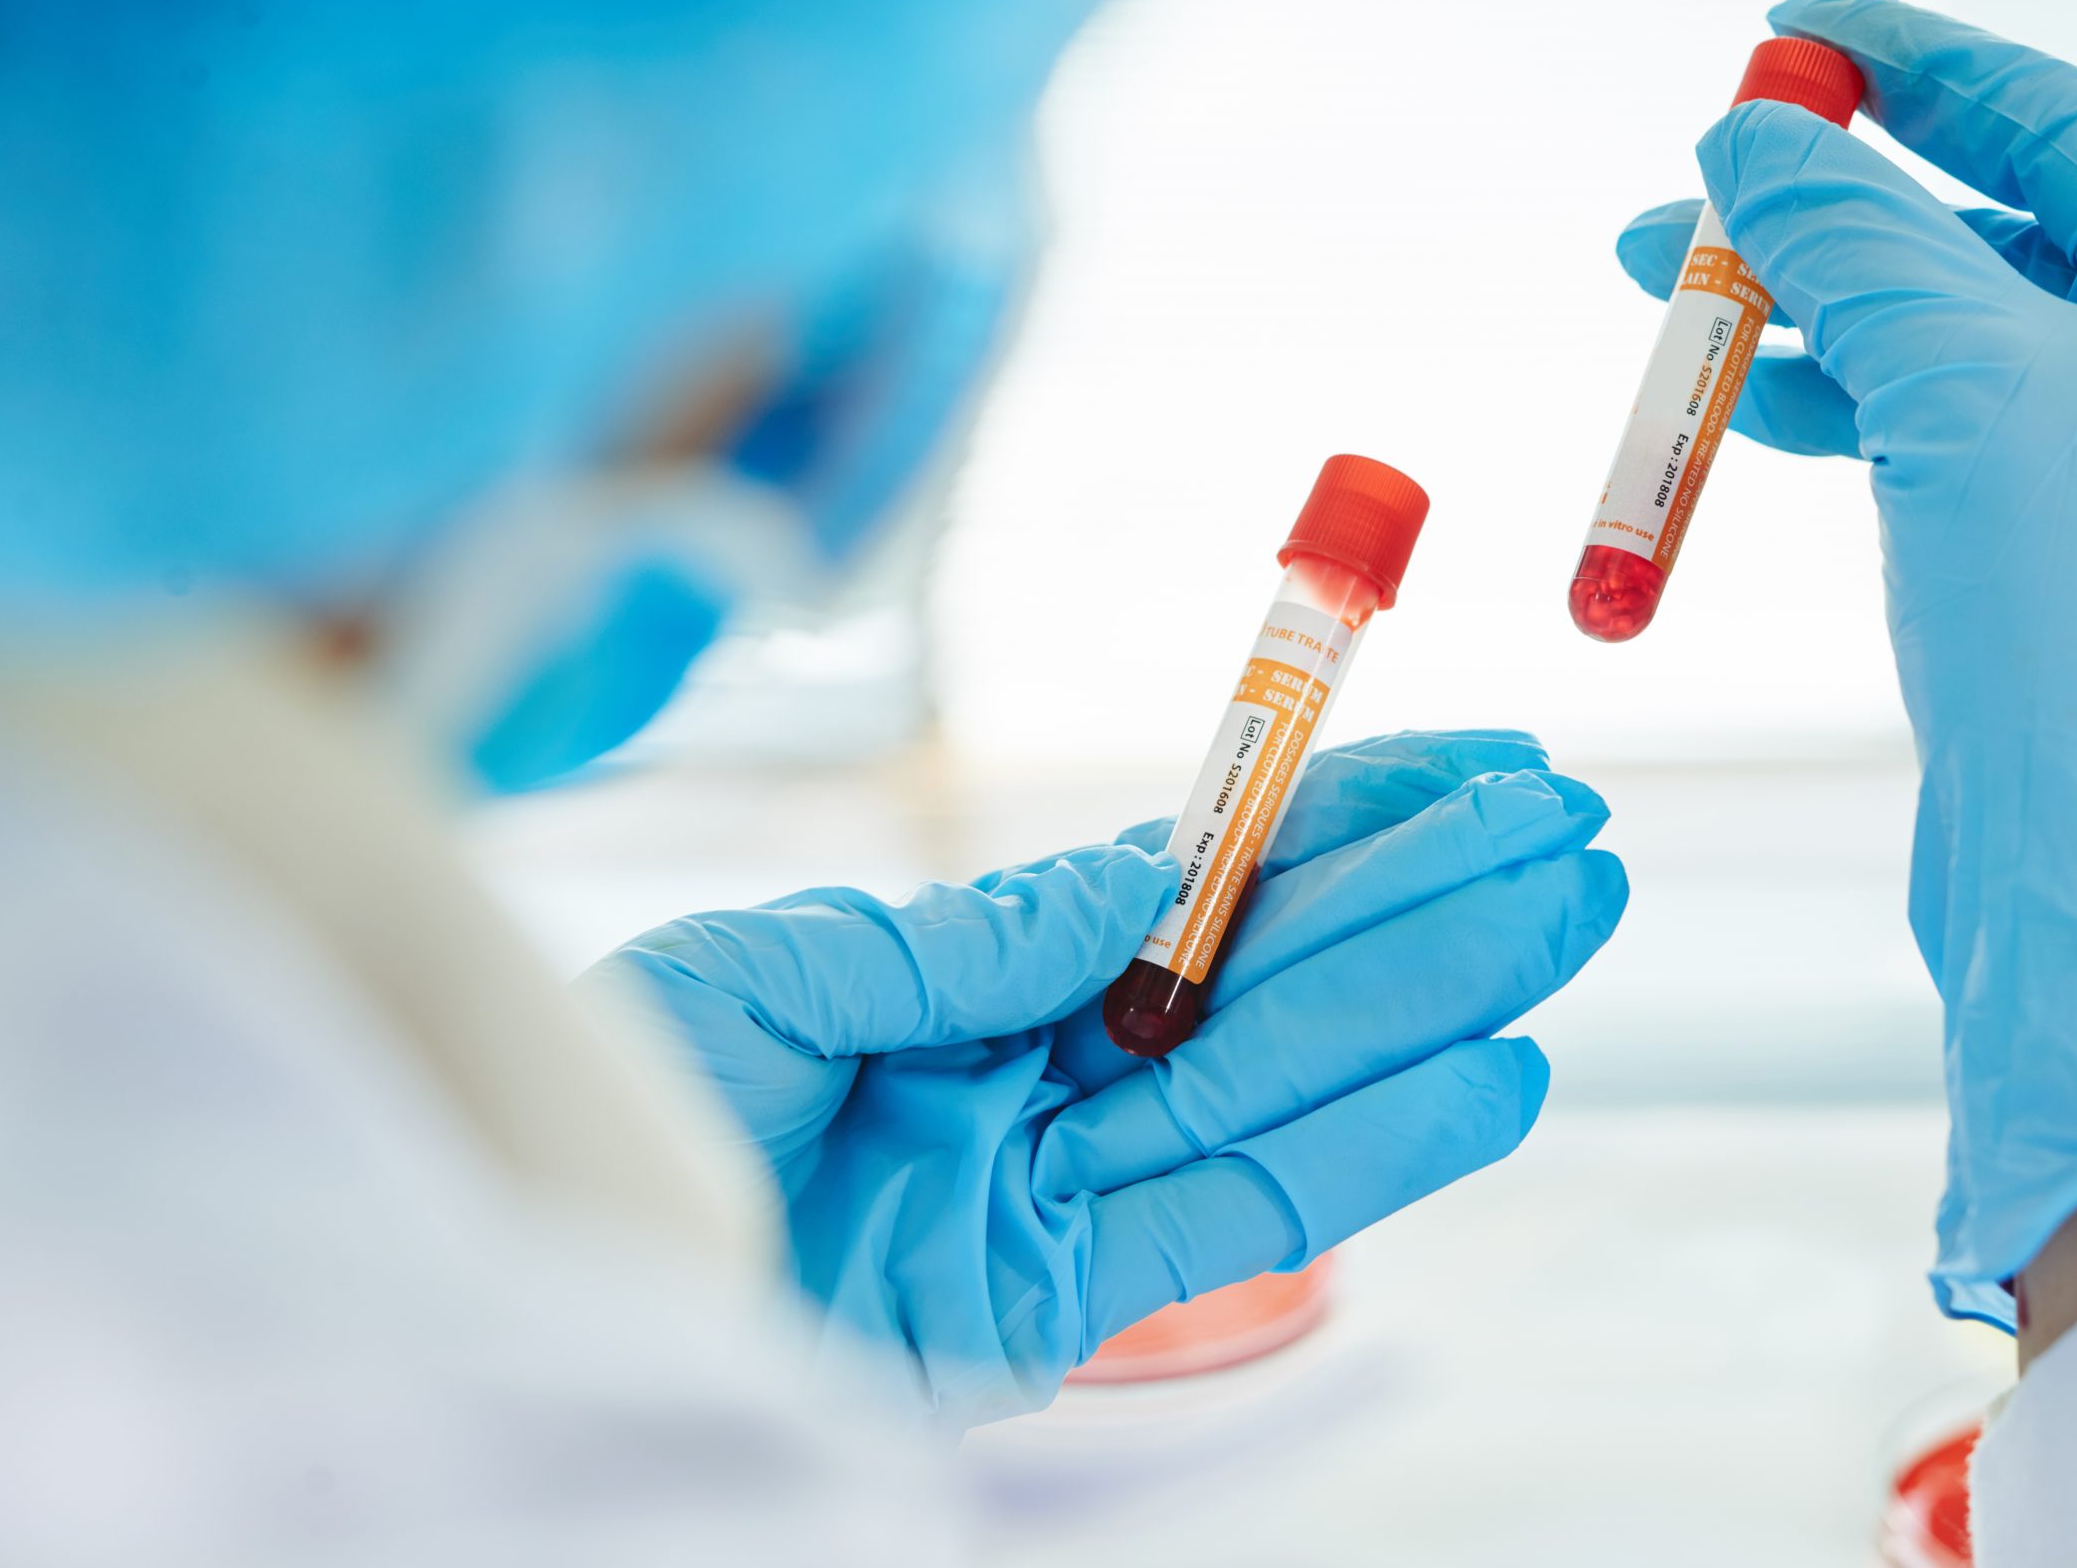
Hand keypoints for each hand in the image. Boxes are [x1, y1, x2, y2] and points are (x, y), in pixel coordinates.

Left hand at [596, 730, 1625, 1422]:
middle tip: (1565, 829)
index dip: (1325, 826)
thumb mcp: (778, 976)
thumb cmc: (595, 1114)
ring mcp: (1050, 1196)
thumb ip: (976, 938)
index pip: (1187, 891)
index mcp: (962, 984)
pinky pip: (1234, 1219)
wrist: (511, 1296)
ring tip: (1565, 922)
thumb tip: (1148, 878)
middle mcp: (1032, 1080)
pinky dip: (1372, 1153)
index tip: (1454, 765)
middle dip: (1416, 900)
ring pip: (1280, 1085)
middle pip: (1262, 980)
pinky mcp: (1053, 1312)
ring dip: (1434, 1004)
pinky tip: (1493, 1076)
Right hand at [1618, 0, 2076, 1327]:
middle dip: (1836, 212)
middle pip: (2004, 246)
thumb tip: (1750, 140)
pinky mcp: (2076, 594)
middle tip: (1701, 180)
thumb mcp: (1958, 382)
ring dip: (1813, 323)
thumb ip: (1850, 238)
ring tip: (1671, 297)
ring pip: (1960, 364)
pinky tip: (1749, 404)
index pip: (2070, 131)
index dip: (1919, 67)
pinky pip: (1951, 461)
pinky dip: (1849, 424)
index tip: (1795, 31)